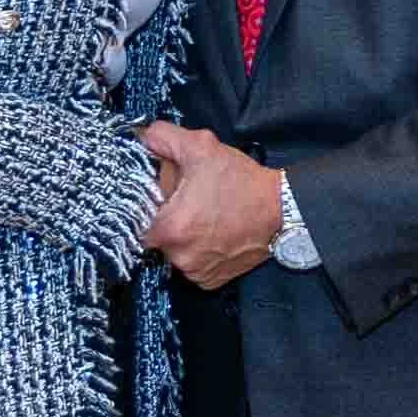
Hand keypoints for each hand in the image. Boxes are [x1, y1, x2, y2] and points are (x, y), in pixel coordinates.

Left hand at [137, 122, 281, 289]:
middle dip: (166, 217)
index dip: (144, 206)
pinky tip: (213, 232)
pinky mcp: (210, 280)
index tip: (157, 197)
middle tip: (186, 200)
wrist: (281, 210)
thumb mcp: (201, 147)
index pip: (135, 221)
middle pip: (156, 236)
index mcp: (169, 228)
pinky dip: (198, 250)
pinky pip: (192, 265)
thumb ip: (164, 138)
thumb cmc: (241, 182)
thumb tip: (142, 136)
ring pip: (174, 250)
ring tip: (204, 215)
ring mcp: (196, 272)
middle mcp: (179, 257)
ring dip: (183, 235)